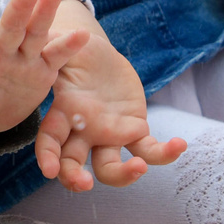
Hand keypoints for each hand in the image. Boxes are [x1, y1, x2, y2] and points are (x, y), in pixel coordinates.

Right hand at [36, 3, 186, 191]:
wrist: (97, 53)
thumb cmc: (73, 50)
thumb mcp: (59, 45)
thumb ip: (52, 47)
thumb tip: (44, 39)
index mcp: (62, 114)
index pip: (50, 141)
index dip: (48, 157)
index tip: (50, 171)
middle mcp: (83, 132)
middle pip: (75, 164)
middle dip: (76, 178)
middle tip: (85, 184)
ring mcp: (109, 134)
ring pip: (111, 167)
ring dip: (123, 174)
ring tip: (138, 167)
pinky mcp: (134, 130)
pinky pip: (148, 150)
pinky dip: (164, 153)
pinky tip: (179, 144)